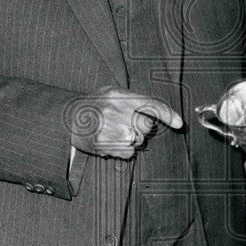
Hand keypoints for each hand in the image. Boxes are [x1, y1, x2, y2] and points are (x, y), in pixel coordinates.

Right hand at [67, 88, 183, 159]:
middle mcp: (113, 109)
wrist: (66, 118)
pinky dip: (123, 150)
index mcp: (118, 95)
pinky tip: (110, 142)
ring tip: (116, 133)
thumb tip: (159, 113)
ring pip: (137, 141)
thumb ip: (134, 100)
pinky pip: (127, 152)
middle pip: (146, 126)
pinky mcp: (102, 143)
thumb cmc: (94, 106)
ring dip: (131, 140)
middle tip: (128, 125)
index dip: (167, 114)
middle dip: (142, 129)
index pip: (150, 103)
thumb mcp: (112, 93)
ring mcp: (107, 127)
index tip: (179, 123)